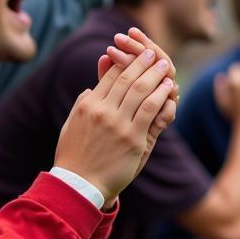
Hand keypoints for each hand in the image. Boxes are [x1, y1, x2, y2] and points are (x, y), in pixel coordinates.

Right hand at [55, 43, 174, 206]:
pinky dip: (161, 95)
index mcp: (88, 105)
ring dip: (155, 75)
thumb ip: (83, 104)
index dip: (125, 62)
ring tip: (165, 66)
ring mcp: (118, 124)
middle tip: (154, 54)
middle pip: (127, 78)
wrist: (80, 185)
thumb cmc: (74, 156)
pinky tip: (168, 88)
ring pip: (140, 90)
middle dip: (143, 62)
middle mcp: (102, 110)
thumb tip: (92, 88)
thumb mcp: (72, 124)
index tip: (136, 55)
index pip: (111, 76)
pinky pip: (150, 110)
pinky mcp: (133, 138)